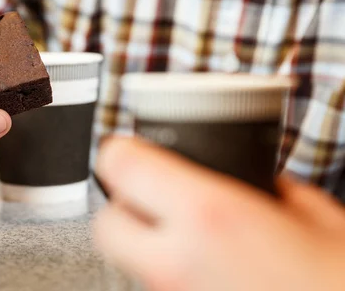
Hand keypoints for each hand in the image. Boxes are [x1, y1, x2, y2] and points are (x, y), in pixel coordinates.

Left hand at [94, 137, 344, 290]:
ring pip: (128, 267)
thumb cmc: (341, 283)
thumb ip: (272, 191)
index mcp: (210, 218)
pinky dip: (171, 280)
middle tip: (154, 199)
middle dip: (124, 208)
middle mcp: (179, 265)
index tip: (132, 150)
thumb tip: (251, 183)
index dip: (122, 152)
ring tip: (190, 243)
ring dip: (146, 248)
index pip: (121, 167)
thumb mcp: (319, 219)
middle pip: (106, 225)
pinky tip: (209, 277)